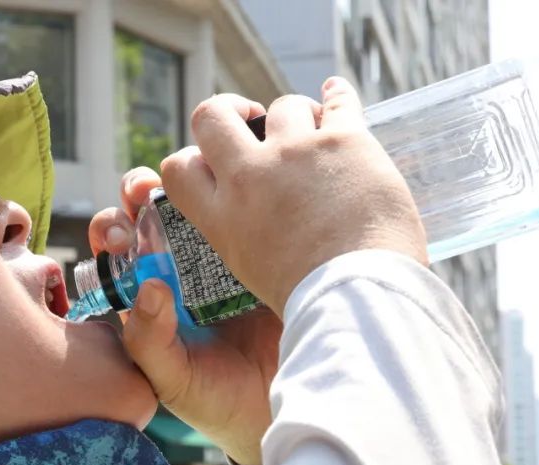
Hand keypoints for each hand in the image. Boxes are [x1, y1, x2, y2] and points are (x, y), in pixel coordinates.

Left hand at [89, 161, 280, 464]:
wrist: (285, 406)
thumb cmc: (217, 399)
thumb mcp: (172, 379)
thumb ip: (147, 344)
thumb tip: (148, 289)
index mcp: (150, 291)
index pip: (119, 248)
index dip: (111, 231)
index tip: (116, 236)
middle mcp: (183, 264)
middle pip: (151, 212)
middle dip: (140, 191)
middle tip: (143, 194)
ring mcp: (226, 249)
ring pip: (199, 198)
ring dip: (188, 177)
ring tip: (187, 180)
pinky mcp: (266, 244)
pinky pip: (250, 207)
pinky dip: (241, 186)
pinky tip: (239, 182)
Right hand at [161, 79, 427, 315]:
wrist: (360, 295)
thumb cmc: (312, 299)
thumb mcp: (251, 271)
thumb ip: (242, 235)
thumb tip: (255, 222)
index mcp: (222, 217)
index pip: (178, 167)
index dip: (192, 156)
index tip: (214, 159)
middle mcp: (250, 177)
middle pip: (212, 115)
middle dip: (229, 111)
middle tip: (250, 119)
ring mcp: (295, 153)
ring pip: (282, 105)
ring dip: (297, 115)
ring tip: (314, 130)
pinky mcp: (343, 140)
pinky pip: (338, 100)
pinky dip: (337, 94)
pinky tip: (336, 91)